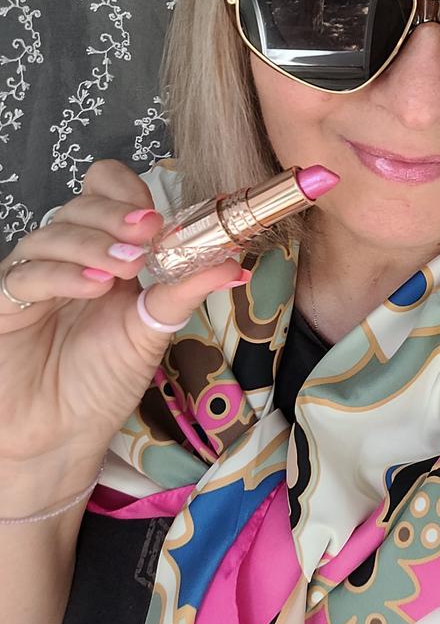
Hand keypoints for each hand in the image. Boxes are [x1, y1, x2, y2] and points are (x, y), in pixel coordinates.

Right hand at [0, 159, 247, 499]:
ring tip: (128, 267)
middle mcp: (68, 254)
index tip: (159, 214)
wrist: (62, 434)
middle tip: (150, 232)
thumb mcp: (153, 328)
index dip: (128, 191)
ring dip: (95, 243)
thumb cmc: (103, 379)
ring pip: (54, 233)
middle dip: (118, 215)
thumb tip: (233, 262)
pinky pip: (29, 274)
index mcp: (106, 248)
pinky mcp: (6, 303)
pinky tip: (95, 287)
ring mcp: (34, 275)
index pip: (106, 189)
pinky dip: (63, 274)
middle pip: (82, 205)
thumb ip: (186, 289)